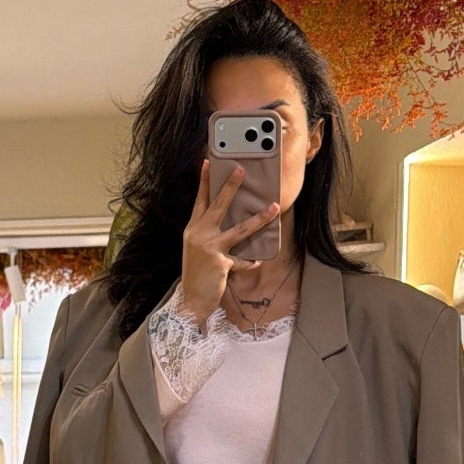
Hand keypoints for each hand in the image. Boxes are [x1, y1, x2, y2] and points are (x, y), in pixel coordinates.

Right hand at [178, 156, 279, 324]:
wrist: (190, 300)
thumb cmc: (197, 274)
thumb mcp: (197, 249)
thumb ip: (209, 234)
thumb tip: (230, 220)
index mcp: (193, 229)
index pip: (200, 200)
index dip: (204, 181)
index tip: (208, 163)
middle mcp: (199, 234)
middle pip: (218, 205)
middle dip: (230, 186)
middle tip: (241, 170)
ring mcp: (209, 248)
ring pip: (239, 229)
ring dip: (259, 218)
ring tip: (273, 208)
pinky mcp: (219, 263)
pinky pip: (241, 260)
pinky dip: (250, 262)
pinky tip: (258, 262)